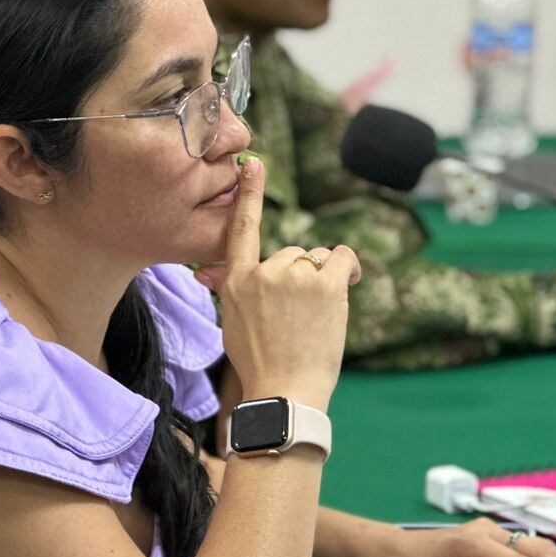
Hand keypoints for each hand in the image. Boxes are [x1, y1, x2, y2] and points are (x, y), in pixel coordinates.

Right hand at [195, 158, 359, 410]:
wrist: (285, 393)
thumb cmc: (260, 363)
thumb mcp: (232, 321)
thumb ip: (229, 288)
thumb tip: (206, 270)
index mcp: (235, 280)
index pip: (241, 228)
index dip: (249, 194)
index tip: (252, 164)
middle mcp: (263, 271)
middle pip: (292, 254)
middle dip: (301, 278)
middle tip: (300, 317)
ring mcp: (294, 275)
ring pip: (316, 261)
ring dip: (322, 281)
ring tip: (316, 319)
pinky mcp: (325, 283)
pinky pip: (342, 257)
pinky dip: (349, 267)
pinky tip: (349, 285)